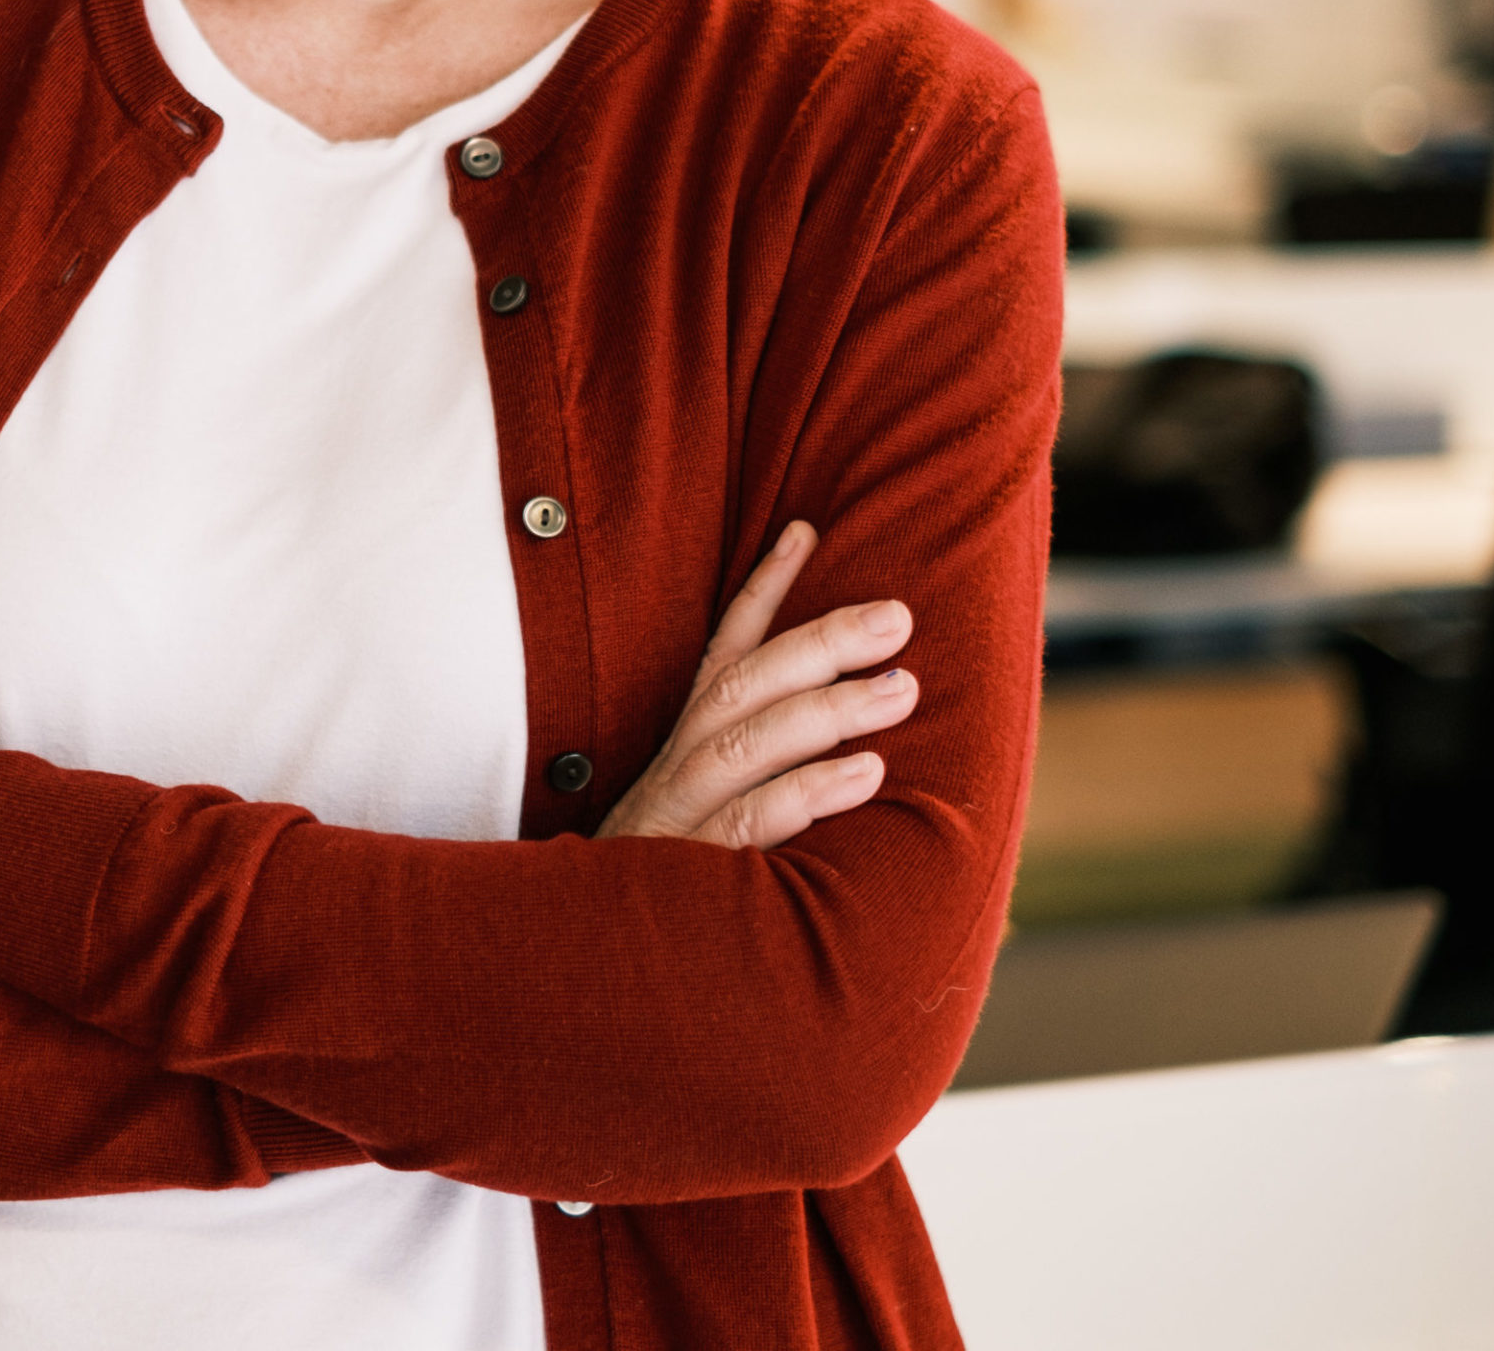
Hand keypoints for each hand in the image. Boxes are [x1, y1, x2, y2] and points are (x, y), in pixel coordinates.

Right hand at [595, 520, 914, 847]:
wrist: (590, 963)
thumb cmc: (672, 878)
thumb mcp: (704, 808)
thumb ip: (759, 768)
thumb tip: (858, 735)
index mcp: (686, 742)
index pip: (724, 648)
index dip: (764, 589)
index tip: (805, 530)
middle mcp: (680, 764)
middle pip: (746, 682)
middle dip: (821, 639)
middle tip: (897, 616)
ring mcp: (682, 813)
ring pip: (751, 740)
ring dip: (830, 707)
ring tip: (903, 687)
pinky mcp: (692, 868)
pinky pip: (754, 819)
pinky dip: (811, 790)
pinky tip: (868, 772)